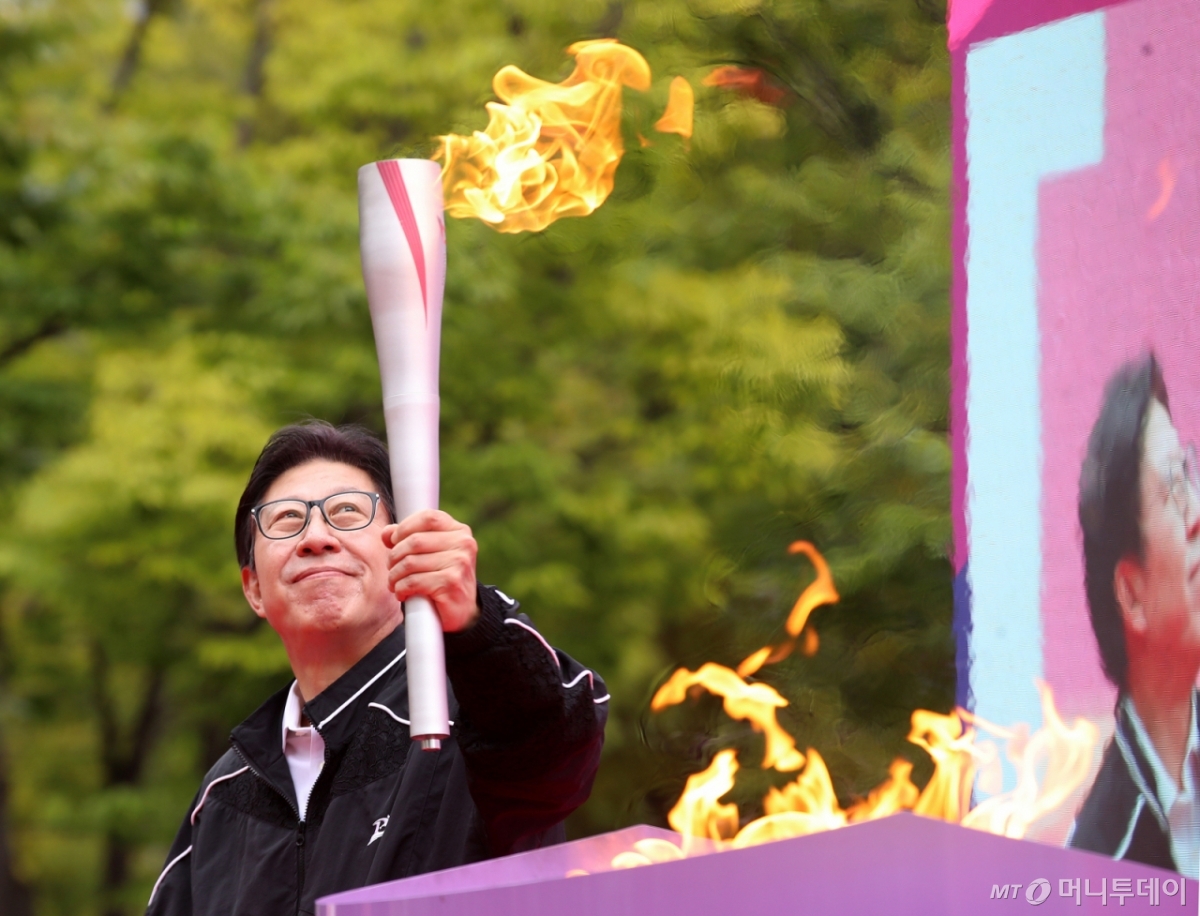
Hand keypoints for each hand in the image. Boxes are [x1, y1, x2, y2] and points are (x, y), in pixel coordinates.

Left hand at [383, 509, 478, 632]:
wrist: (464, 610)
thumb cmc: (443, 578)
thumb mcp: (430, 554)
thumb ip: (409, 538)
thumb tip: (386, 532)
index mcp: (460, 531)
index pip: (428, 517)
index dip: (405, 527)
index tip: (394, 541)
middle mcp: (463, 544)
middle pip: (415, 540)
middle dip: (395, 556)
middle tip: (391, 568)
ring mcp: (459, 563)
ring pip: (410, 562)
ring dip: (395, 575)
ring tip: (395, 583)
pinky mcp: (451, 583)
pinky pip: (413, 581)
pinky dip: (401, 589)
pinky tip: (402, 593)